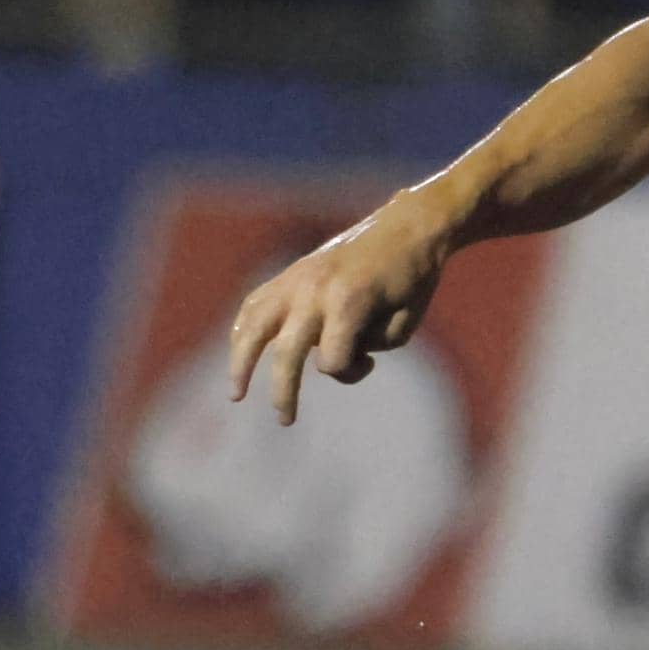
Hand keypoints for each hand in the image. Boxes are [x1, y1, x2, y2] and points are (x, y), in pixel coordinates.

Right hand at [227, 198, 451, 423]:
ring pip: (254, 325)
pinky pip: (255, 304)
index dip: (350, 372)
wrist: (405, 227)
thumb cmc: (411, 279)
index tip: (368, 362)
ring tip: (236, 393)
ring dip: (241, 361)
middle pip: (285, 351)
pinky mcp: (289, 274)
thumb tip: (324, 354)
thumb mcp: (404, 323)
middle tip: (285, 422)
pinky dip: (243, 330)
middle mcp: (315, 290)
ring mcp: (296, 279)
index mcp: (349, 300)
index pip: (332, 360)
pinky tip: (239, 353)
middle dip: (283, 392)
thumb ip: (368, 347)